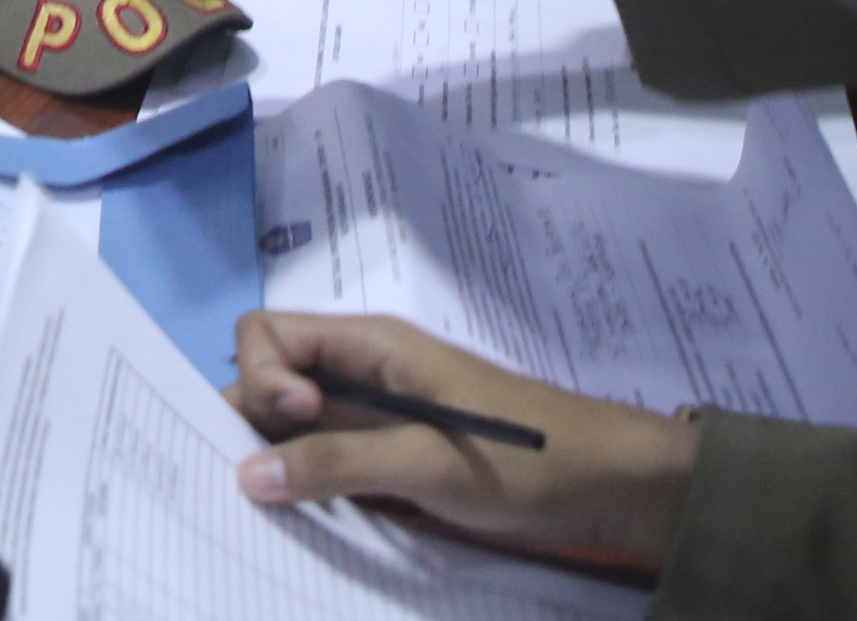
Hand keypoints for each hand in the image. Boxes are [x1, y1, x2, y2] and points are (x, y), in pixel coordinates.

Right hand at [232, 311, 698, 568]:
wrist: (611, 486)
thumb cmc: (524, 460)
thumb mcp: (428, 461)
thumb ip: (338, 463)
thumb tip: (245, 475)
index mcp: (370, 347)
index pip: (270, 334)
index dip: (261, 375)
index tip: (292, 421)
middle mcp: (362, 373)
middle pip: (273, 380)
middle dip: (249, 424)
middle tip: (249, 482)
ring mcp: (376, 417)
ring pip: (295, 427)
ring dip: (276, 461)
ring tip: (268, 510)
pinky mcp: (392, 459)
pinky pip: (328, 462)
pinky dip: (308, 486)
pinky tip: (306, 521)